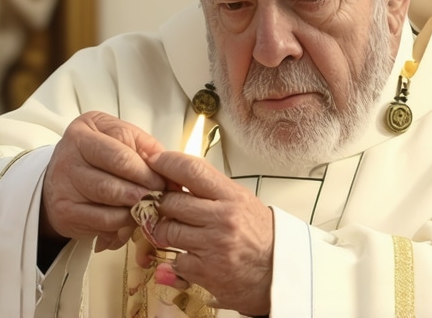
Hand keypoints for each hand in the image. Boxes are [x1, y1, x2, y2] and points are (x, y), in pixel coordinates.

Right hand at [41, 111, 165, 251]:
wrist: (61, 174)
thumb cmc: (99, 153)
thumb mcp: (122, 137)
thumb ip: (147, 148)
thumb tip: (172, 173)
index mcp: (84, 133)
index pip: (120, 157)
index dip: (146, 172)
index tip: (164, 181)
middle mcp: (68, 159)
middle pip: (114, 184)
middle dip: (144, 194)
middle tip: (161, 198)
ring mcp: (64, 188)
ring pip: (110, 207)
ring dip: (136, 211)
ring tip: (150, 207)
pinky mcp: (65, 214)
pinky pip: (103, 224)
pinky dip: (124, 224)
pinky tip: (132, 218)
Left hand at [147, 151, 272, 316]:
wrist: (277, 269)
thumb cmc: (257, 232)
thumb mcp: (240, 200)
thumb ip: (211, 188)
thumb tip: (175, 174)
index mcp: (231, 196)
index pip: (193, 170)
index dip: (167, 162)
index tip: (154, 160)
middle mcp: (222, 218)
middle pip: (171, 201)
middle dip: (161, 203)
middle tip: (162, 204)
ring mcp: (212, 245)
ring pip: (166, 230)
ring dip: (163, 230)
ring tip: (173, 229)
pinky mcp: (205, 271)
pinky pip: (173, 259)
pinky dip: (176, 257)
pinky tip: (188, 254)